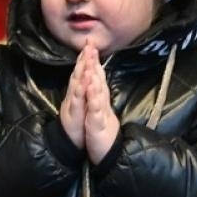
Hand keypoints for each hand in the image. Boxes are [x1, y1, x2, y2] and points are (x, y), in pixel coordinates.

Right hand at [60, 51, 87, 148]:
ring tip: (87, 58)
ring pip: (77, 85)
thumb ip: (82, 91)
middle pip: (78, 74)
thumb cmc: (78, 124)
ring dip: (81, 71)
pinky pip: (78, 101)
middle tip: (88, 44)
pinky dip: (82, 91)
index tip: (90, 43)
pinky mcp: (73, 114)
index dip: (85, 57)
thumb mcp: (81, 106)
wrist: (70, 143)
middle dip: (83, 59)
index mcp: (77, 93)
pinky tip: (86, 82)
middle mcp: (74, 96)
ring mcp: (73, 104)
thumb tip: (84, 78)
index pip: (81, 72)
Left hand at [80, 46, 119, 163]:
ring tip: (92, 62)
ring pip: (98, 93)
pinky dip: (93, 99)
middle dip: (94, 63)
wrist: (107, 152)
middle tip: (91, 45)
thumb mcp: (96, 111)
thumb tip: (95, 81)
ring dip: (95, 77)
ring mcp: (100, 113)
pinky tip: (91, 89)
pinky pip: (95, 110)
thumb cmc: (101, 131)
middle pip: (98, 80)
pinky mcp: (97, 125)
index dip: (92, 61)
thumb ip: (97, 96)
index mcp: (98, 99)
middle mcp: (101, 103)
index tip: (89, 45)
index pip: (95, 77)